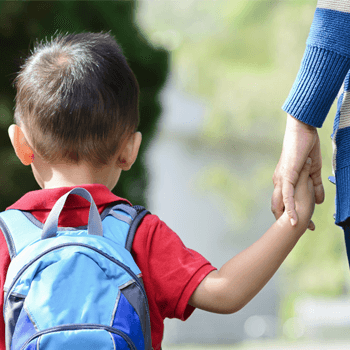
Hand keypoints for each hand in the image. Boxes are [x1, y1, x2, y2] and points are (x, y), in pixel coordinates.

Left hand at [272, 114, 323, 229]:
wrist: (302, 131)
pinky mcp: (286, 176)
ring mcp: (281, 180)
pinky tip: (293, 221)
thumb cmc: (305, 148)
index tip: (301, 227)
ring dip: (289, 219)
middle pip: (280, 207)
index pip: (286, 202)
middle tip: (300, 231)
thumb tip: (319, 200)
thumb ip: (315, 186)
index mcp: (284, 181)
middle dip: (288, 220)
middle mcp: (279, 182)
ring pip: (282, 204)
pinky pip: (287, 195)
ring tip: (297, 231)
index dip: (292, 215)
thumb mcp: (313, 171)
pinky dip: (290, 208)